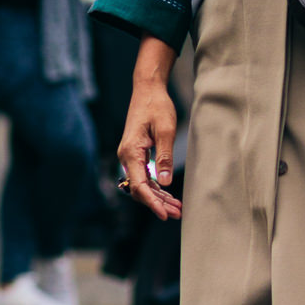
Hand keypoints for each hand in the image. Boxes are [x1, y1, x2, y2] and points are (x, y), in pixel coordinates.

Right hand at [118, 52, 180, 220]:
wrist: (147, 90)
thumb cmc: (157, 106)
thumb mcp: (166, 130)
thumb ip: (165, 156)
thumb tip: (166, 182)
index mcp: (131, 152)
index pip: (139, 186)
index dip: (152, 203)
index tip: (164, 215)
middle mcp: (126, 157)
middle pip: (139, 189)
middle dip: (157, 204)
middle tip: (177, 214)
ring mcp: (130, 156)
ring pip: (142, 185)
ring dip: (158, 197)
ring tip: (177, 209)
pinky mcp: (136, 155)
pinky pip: (144, 176)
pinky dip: (156, 187)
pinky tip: (169, 195)